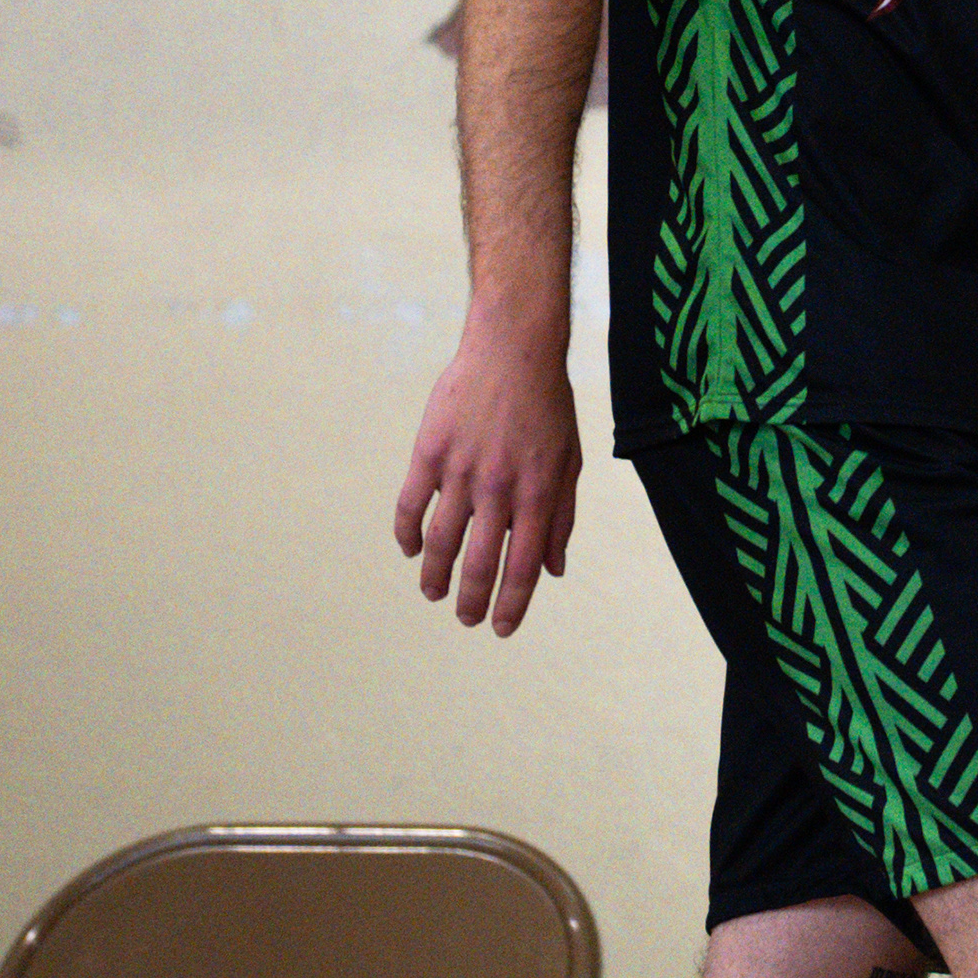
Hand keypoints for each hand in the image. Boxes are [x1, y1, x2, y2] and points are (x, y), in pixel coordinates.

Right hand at [393, 311, 582, 634]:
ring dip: (435, 575)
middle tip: (465, 618)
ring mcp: (461, 471)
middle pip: (479, 561)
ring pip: (440, 540)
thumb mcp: (570, 460)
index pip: (524, 565)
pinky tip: (411, 549)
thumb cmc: (547, 407)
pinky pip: (410, 505)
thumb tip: (555, 569)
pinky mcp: (429, 452)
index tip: (501, 627)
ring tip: (434, 594)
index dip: (512, 602)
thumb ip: (562, 517)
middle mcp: (498, 488)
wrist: (513, 350)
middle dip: (471, 599)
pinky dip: (407, 533)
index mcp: (538, 492)